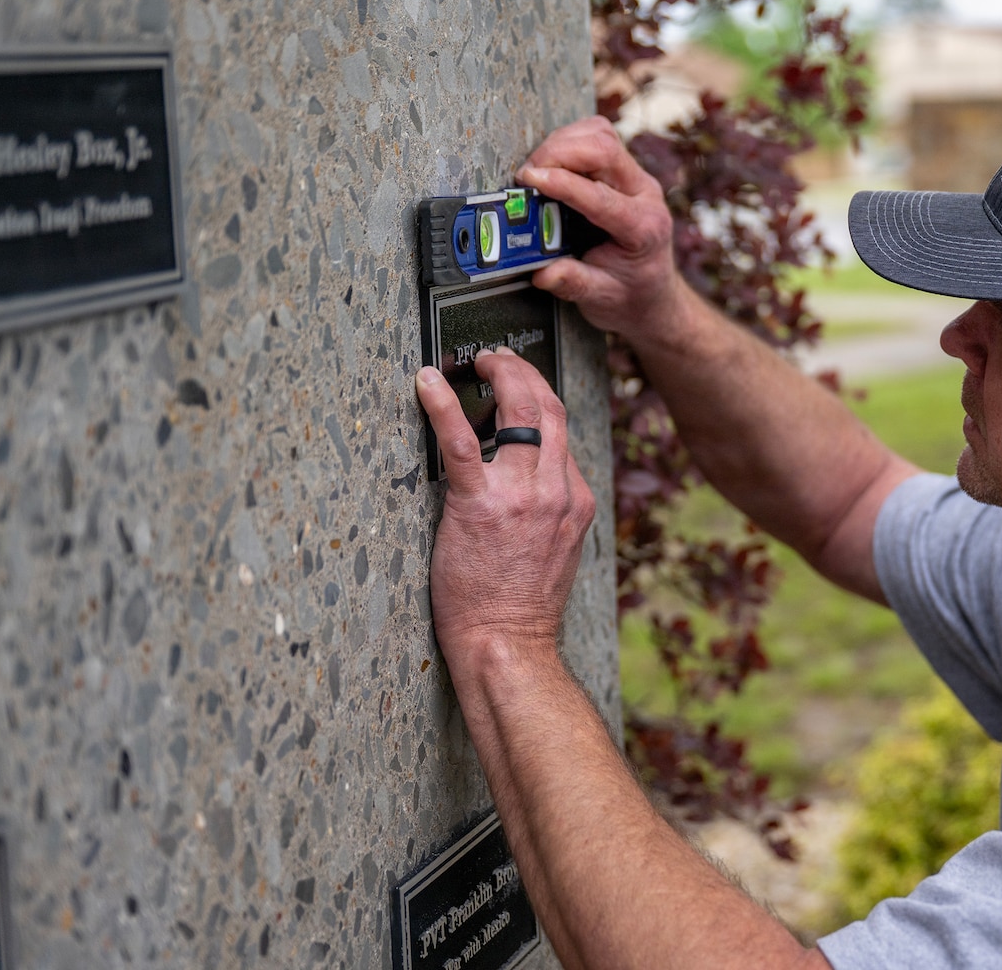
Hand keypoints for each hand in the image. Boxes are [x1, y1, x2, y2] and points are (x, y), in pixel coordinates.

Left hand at [414, 348, 596, 664]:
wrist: (508, 643)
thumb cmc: (522, 606)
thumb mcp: (558, 548)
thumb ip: (551, 507)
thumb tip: (530, 481)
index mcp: (576, 500)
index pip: (562, 431)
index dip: (540, 398)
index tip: (521, 384)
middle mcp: (556, 490)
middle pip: (548, 408)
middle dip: (524, 372)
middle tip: (500, 359)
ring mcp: (522, 495)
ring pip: (518, 411)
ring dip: (499, 374)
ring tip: (477, 362)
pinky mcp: (480, 505)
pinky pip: (460, 441)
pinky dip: (442, 404)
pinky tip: (426, 382)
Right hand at [517, 116, 684, 339]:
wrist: (653, 296)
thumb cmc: (630, 296)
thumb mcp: (601, 299)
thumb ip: (573, 283)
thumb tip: (543, 272)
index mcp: (644, 228)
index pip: (601, 196)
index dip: (562, 184)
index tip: (529, 180)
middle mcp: (645, 196)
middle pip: (605, 149)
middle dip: (559, 153)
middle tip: (527, 175)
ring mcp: (636, 179)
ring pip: (601, 135)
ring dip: (562, 143)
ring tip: (536, 169)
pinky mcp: (624, 171)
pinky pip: (598, 138)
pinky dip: (570, 141)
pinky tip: (552, 163)